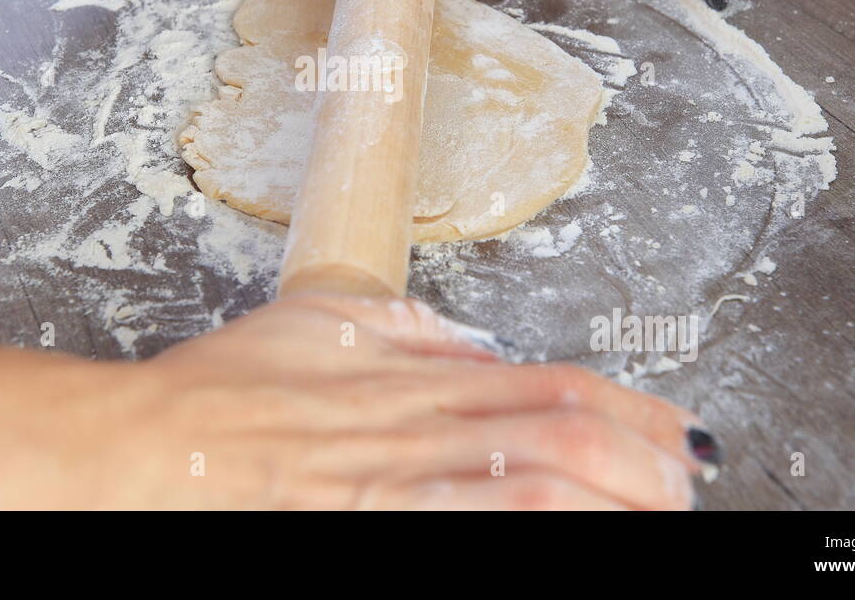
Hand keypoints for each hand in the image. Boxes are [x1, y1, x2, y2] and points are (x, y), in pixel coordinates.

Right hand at [101, 294, 716, 508]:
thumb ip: (403, 322)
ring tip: (661, 509)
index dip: (627, 405)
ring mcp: (399, 480)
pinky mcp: (371, 520)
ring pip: (530, 485)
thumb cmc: (231, 383)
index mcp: (416, 371)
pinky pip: (466, 529)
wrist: (161, 440)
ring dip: (607, 496)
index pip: (548, 383)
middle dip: (642, 457)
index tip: (679, 426)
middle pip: (559, 434)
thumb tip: (468, 336)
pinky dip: (531, 532)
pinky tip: (568, 536)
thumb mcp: (325, 318)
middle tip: (692, 477)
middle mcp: (421, 423)